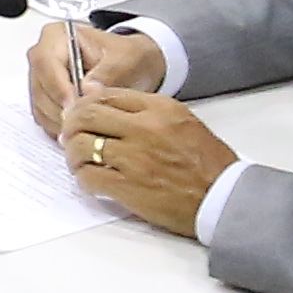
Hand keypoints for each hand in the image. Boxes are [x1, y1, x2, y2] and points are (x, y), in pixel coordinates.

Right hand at [29, 16, 168, 136]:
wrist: (132, 68)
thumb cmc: (127, 57)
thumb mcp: (127, 58)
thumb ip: (109, 71)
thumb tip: (87, 88)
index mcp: (56, 36)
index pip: (45, 62)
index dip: (58, 86)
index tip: (75, 105)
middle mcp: (43, 57)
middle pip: (40, 87)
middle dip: (61, 108)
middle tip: (85, 123)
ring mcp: (41, 80)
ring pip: (40, 106)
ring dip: (61, 121)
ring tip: (87, 128)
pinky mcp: (44, 100)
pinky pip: (45, 118)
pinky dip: (61, 128)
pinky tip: (82, 130)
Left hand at [56, 85, 231, 235]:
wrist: (223, 197)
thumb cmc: (206, 162)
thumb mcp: (181, 121)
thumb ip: (143, 109)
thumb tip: (102, 102)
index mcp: (158, 108)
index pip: (106, 95)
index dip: (84, 103)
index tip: (78, 113)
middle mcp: (143, 128)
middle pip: (86, 116)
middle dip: (71, 125)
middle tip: (69, 135)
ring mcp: (134, 158)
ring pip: (81, 146)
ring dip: (73, 153)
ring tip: (78, 160)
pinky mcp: (128, 187)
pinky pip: (90, 177)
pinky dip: (84, 178)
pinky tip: (90, 180)